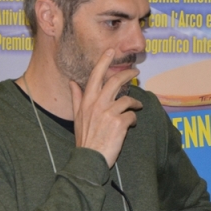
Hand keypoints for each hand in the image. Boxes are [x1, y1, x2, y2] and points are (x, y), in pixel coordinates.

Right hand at [70, 49, 142, 167]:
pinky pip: (132, 116)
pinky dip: (134, 119)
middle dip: (127, 73)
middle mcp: (97, 104)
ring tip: (138, 106)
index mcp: (87, 101)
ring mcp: (108, 113)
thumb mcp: (77, 117)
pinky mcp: (120, 123)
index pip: (95, 76)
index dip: (103, 62)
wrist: (89, 159)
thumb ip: (77, 98)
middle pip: (115, 81)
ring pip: (127, 99)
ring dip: (135, 102)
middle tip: (135, 71)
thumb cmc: (84, 139)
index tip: (110, 51)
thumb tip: (72, 82)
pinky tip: (132, 124)